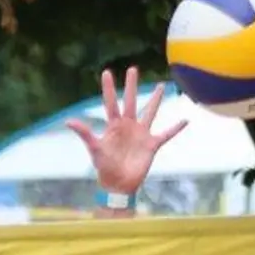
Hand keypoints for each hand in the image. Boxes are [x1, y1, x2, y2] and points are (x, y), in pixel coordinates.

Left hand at [66, 67, 188, 194]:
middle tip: (133, 69)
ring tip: (162, 86)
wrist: (118, 185)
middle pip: (131, 101)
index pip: (111, 102)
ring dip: (156, 100)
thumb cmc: (105, 167)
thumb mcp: (94, 149)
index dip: (109, 88)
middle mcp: (128, 126)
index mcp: (114, 125)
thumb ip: (85, 134)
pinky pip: (166, 134)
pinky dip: (175, 128)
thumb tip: (68, 121)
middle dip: (132, 85)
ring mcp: (141, 134)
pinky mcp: (152, 145)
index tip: (107, 72)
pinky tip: (185, 120)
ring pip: (150, 112)